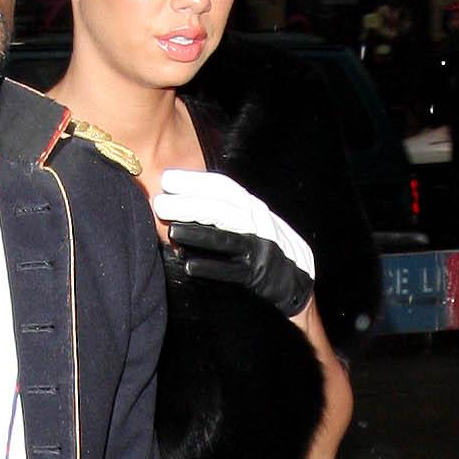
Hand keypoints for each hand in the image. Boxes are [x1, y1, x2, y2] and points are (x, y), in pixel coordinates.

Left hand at [152, 168, 314, 316]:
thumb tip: (181, 200)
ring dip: (197, 232)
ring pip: (227, 234)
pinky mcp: (258, 273)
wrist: (298, 278)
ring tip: (171, 230)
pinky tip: (190, 266)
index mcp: (250, 206)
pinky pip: (233, 270)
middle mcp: (256, 221)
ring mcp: (258, 246)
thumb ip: (221, 209)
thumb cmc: (264, 246)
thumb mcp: (247, 221)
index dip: (195, 181)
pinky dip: (211, 267)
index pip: (222, 187)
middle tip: (160, 203)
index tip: (168, 180)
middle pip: (221, 207)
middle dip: (189, 203)